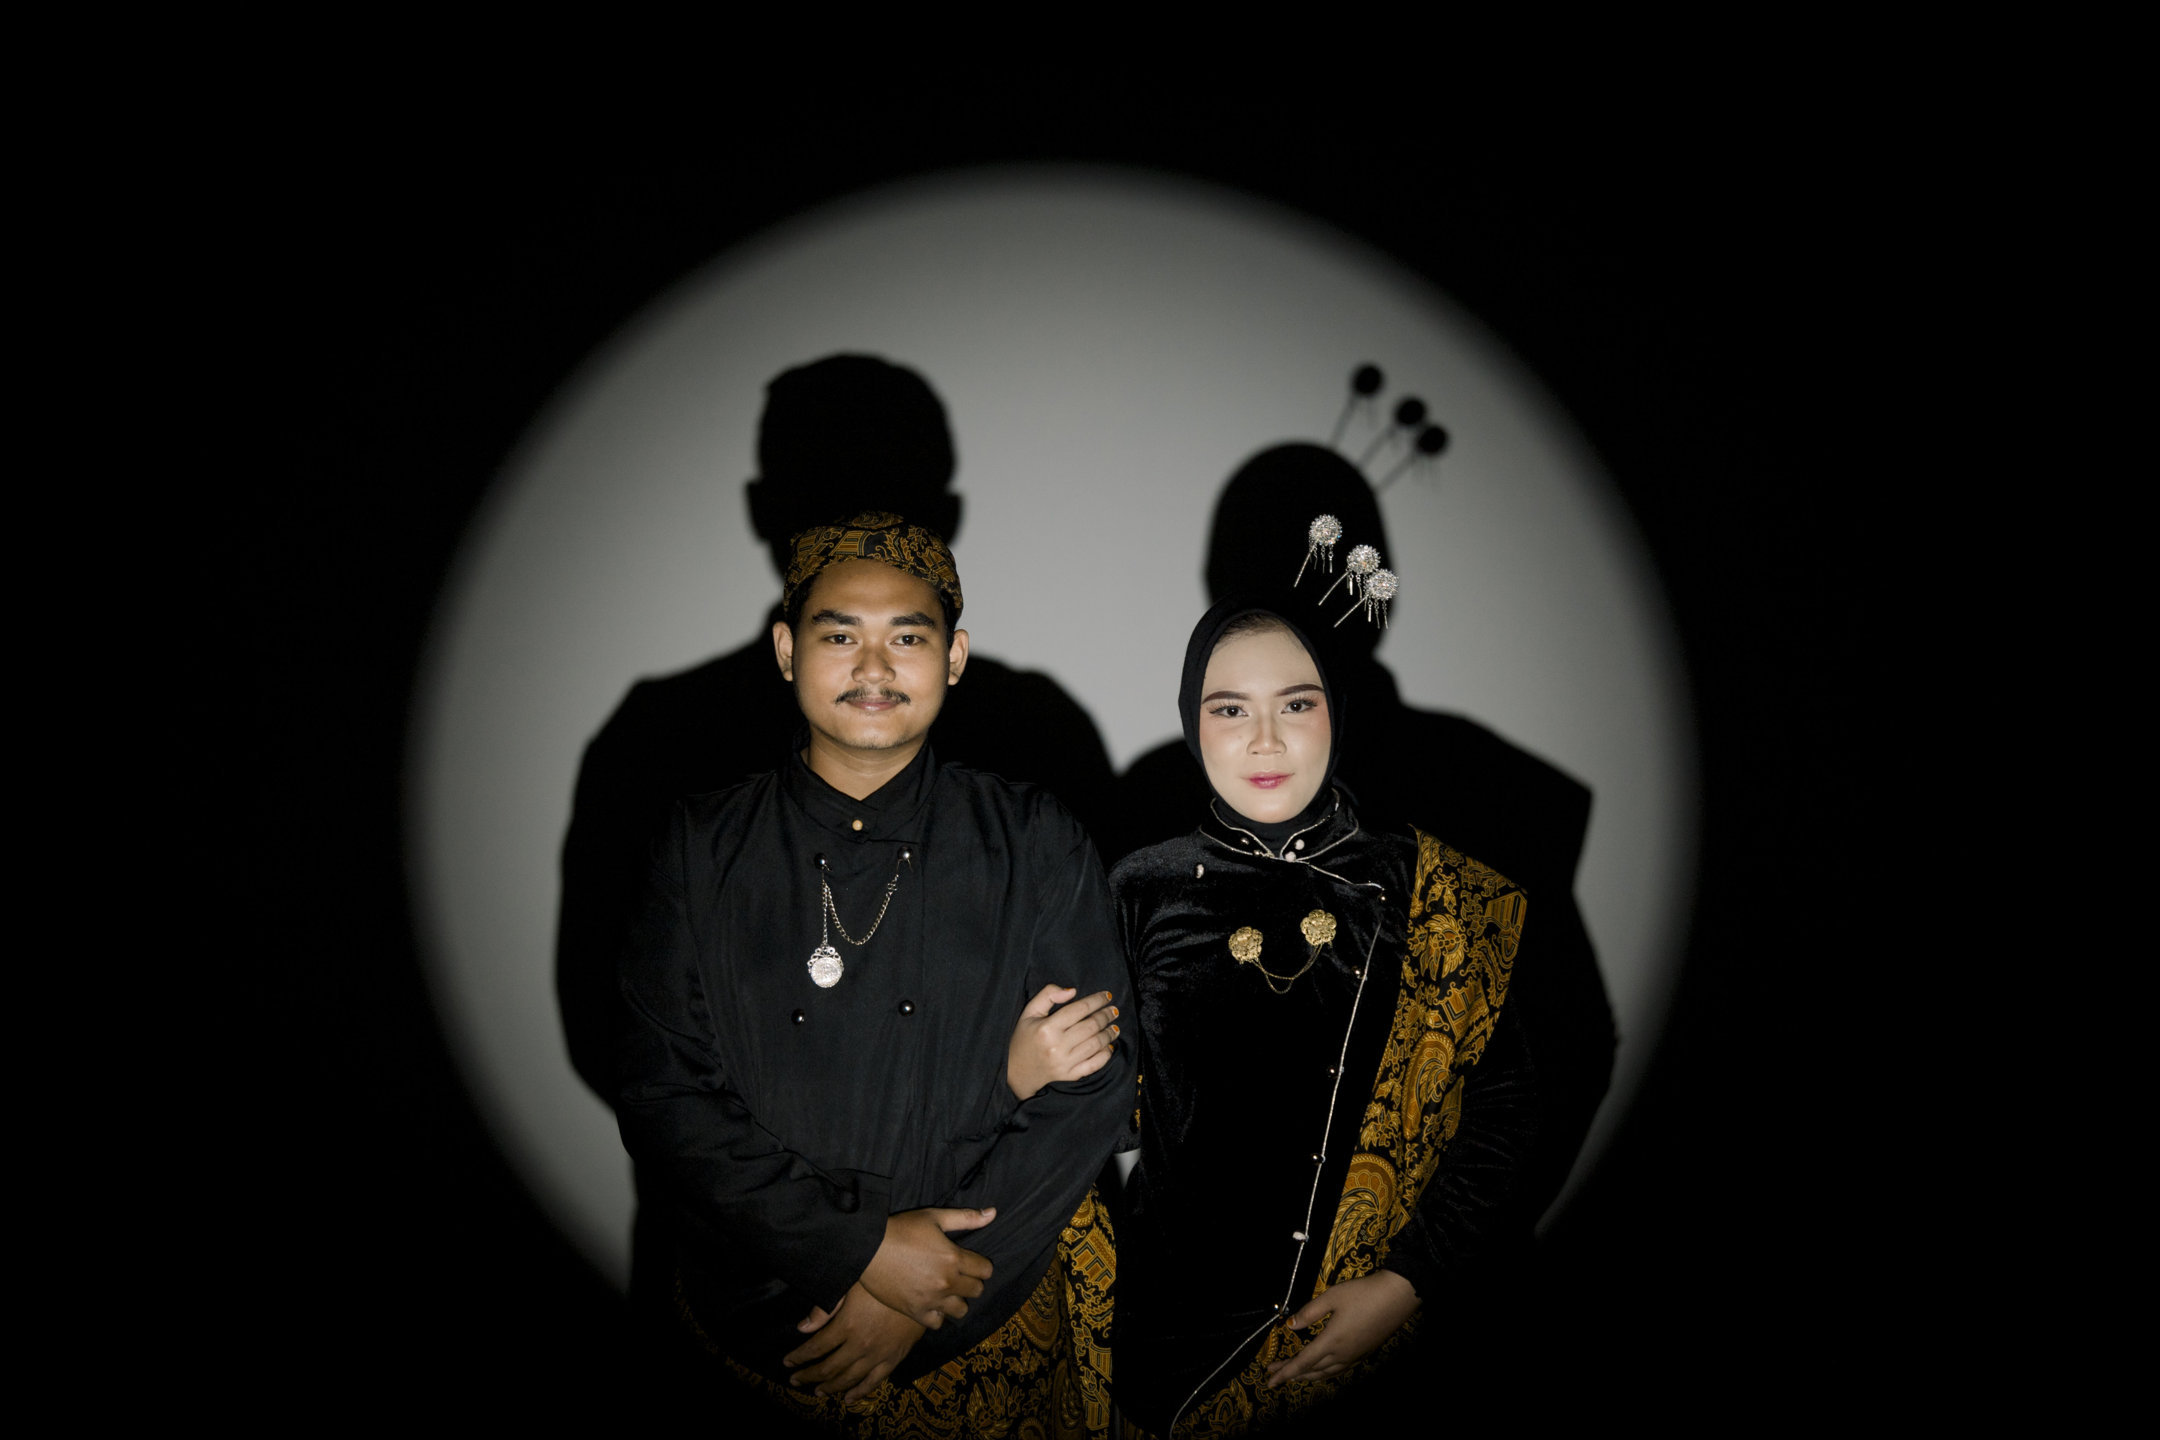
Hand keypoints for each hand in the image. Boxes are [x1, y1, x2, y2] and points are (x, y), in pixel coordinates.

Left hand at [784, 1284, 924, 1401]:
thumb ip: (825, 1307)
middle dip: (809, 1375)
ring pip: (849, 1379)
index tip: (787, 1362)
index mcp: (846, 1326)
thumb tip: (802, 1327)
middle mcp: (859, 1345)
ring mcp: (878, 1355)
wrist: (922, 1285)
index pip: (815, 1347)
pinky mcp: (894, 1358)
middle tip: (796, 1380)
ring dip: (830, 1387)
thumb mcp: (852, 1285)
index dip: (799, 1356)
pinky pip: (873, 1381)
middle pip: (828, 1368)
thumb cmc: (884, 1279)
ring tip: (817, 1391)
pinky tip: (848, 1398)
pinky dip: (859, 1391)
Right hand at [859, 1207, 995, 1328]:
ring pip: (961, 1310)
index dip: (980, 1265)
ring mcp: (931, 1300)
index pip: (986, 1270)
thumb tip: (993, 1213)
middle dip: (971, 1281)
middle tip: (957, 1274)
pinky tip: (932, 1303)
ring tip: (946, 1290)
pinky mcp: (915, 1312)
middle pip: (976, 1291)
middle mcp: (947, 1283)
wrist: (867, 1249)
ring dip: (957, 1300)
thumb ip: (966, 1218)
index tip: (970, 1262)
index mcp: (954, 1259)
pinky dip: (938, 1315)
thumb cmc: (901, 1229)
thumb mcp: (934, 1217)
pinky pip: (938, 1323)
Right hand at [1007, 985, 1119, 1098]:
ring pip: (1095, 1045)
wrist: (1015, 1073)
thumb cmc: (1023, 1039)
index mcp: (1047, 1028)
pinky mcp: (1070, 1076)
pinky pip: (1094, 1065)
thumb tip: (1073, 991)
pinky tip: (1109, 1046)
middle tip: (1113, 1010)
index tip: (1107, 996)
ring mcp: (1065, 1063)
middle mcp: (1057, 1046)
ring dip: (1109, 1034)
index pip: (1079, 1009)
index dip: (1096, 1000)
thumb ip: (1048, 995)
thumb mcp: (1029, 1012)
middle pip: (1091, 1026)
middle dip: (1105, 1016)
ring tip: (1115, 1026)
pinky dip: (1105, 1055)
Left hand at [1265, 1271, 1419, 1387]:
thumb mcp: (1331, 1297)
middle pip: (1312, 1370)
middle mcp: (1342, 1354)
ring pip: (1326, 1373)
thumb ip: (1309, 1312)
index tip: (1269, 1379)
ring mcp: (1354, 1356)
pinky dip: (1324, 1373)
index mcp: (1331, 1342)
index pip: (1302, 1362)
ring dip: (1308, 1376)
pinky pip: (1339, 1370)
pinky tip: (1322, 1369)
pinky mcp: (1364, 1353)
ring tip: (1294, 1376)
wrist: (1397, 1297)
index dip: (1284, 1372)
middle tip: (1274, 1375)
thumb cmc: (1363, 1294)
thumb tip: (1290, 1325)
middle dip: (1291, 1374)